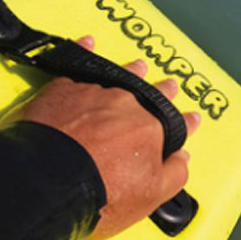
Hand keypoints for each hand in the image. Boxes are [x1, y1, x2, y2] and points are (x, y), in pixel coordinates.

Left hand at [9, 36, 199, 239]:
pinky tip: (87, 42)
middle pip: (150, 93)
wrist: (47, 180)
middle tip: (170, 85)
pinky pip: (78, 62)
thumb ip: (173, 174)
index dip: (187, 123)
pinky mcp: (63, 88)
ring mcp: (95, 92)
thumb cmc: (101, 194)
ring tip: (139, 66)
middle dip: (163, 90)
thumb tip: (184, 156)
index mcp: (150, 129)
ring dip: (131, 72)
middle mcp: (126, 104)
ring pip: (118, 77)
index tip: (194, 118)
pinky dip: (85, 51)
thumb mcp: (148, 197)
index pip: (176, 124)